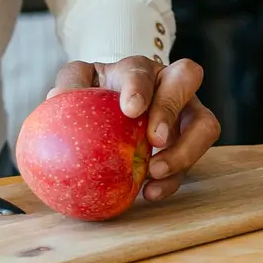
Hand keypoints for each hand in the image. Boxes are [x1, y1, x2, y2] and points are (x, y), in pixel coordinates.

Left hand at [51, 57, 220, 202]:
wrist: (110, 114)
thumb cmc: (95, 96)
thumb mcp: (78, 84)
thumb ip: (70, 84)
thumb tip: (58, 97)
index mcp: (138, 70)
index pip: (141, 70)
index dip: (140, 88)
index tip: (131, 110)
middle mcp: (169, 84)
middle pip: (188, 79)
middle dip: (172, 109)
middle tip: (155, 140)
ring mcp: (185, 113)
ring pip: (205, 125)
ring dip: (185, 151)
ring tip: (155, 174)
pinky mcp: (188, 143)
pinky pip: (191, 161)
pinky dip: (173, 180)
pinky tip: (150, 193)